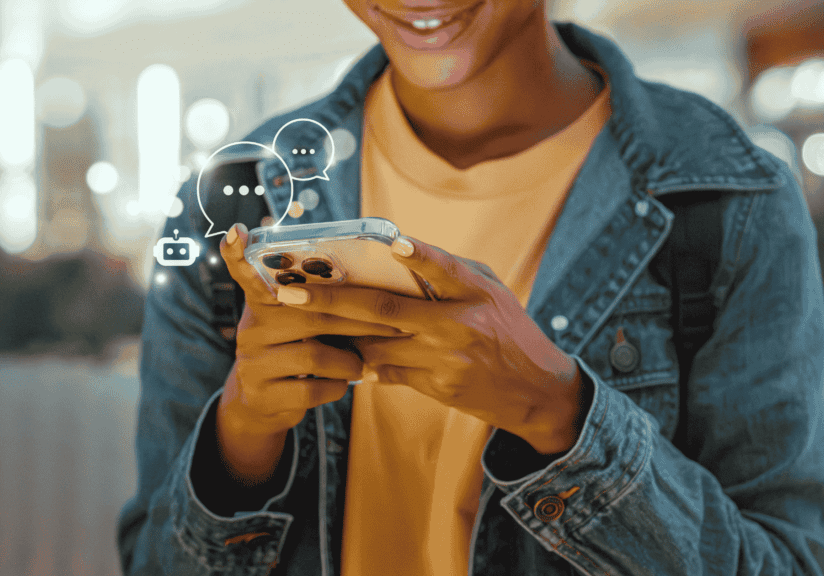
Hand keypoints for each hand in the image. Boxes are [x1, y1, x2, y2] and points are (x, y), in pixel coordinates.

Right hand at [215, 223, 404, 483]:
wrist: (264, 402)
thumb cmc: (297, 349)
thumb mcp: (299, 322)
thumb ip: (319, 302)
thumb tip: (375, 284)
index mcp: (263, 301)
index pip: (246, 272)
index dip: (238, 254)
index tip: (237, 231)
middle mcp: (252, 327)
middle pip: (310, 314)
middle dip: (359, 321)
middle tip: (394, 325)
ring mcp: (252, 361)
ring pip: (314, 356)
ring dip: (349, 362)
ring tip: (362, 364)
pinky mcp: (262, 394)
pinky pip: (310, 390)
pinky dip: (336, 387)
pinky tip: (341, 384)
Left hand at [274, 236, 587, 454]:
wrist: (534, 391)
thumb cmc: (508, 328)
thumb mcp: (489, 290)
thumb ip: (449, 271)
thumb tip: (397, 251)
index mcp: (473, 292)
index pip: (442, 269)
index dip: (417, 255)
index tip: (390, 241)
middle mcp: (456, 325)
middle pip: (383, 310)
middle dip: (331, 300)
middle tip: (289, 292)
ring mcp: (443, 360)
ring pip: (374, 344)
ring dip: (335, 333)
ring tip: (295, 320)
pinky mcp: (435, 386)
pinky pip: (385, 371)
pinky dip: (360, 361)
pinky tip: (335, 351)